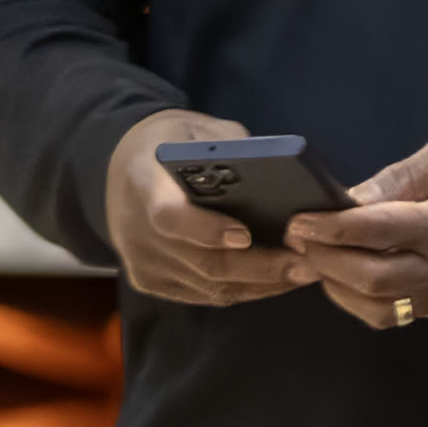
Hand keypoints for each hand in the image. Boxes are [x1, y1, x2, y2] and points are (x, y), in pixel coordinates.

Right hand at [101, 108, 311, 308]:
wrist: (120, 167)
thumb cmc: (173, 145)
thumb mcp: (199, 131)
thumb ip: (233, 150)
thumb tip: (285, 174)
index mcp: (144, 185)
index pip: (170, 217)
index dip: (207, 231)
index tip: (246, 235)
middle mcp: (137, 231)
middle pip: (203, 263)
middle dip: (260, 267)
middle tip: (306, 264)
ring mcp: (142, 262)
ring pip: (211, 287)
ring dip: (263, 284)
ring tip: (305, 272)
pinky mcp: (150, 282)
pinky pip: (205, 295)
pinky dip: (245, 290)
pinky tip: (278, 280)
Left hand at [291, 127, 427, 328]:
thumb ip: (395, 181)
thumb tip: (342, 203)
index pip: (378, 233)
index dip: (331, 228)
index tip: (298, 221)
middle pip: (373, 280)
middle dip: (327, 260)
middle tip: (299, 240)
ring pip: (382, 308)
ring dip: (341, 288)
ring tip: (319, 261)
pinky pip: (403, 314)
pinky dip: (368, 299)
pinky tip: (352, 277)